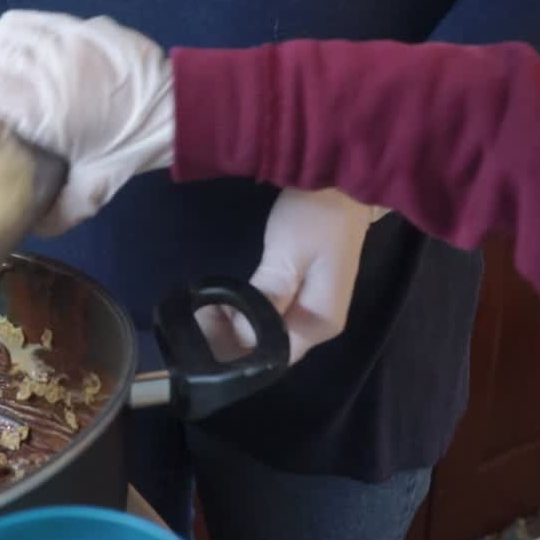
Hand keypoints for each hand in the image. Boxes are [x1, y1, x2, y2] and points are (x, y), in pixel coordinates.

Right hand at [0, 10, 173, 235]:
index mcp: (38, 106)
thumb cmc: (131, 150)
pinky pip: (21, 20)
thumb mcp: (93, 191)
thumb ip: (54, 213)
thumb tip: (24, 230)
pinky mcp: (73, 23)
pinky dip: (0, 33)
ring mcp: (58, 38)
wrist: (178, 106)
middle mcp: (41, 64)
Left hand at [197, 188, 377, 364]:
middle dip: (231, 340)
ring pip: (265, 333)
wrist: (341, 181)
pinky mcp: (301, 294)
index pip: (274, 358)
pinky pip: (268, 316)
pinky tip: (221, 302)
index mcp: (320, 323)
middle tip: (198, 316)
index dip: (237, 352)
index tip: (205, 330)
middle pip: (269, 349)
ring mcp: (311, 310)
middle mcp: (318, 326)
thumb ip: (267, 299)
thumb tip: (243, 339)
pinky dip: (244, 312)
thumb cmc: (315, 216)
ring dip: (233, 327)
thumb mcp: (287, 256)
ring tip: (204, 307)